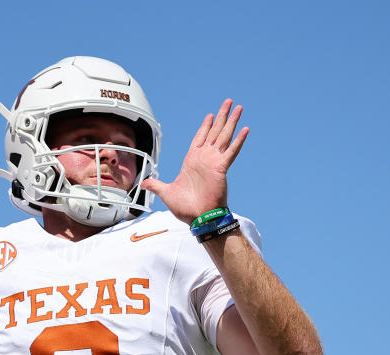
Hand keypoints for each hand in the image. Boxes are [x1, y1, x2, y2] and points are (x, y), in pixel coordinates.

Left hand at [142, 99, 248, 223]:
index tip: (210, 115)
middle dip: (221, 116)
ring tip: (238, 107)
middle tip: (228, 101)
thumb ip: (156, 185)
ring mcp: (214, 162)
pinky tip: (245, 129)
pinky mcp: (221, 168)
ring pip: (224, 136)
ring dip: (231, 121)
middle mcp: (204, 158)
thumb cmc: (185, 208)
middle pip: (214, 131)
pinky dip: (238, 140)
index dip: (205, 126)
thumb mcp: (166, 192)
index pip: (199, 138)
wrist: (198, 218)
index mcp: (192, 161)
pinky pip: (231, 151)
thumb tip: (144, 183)